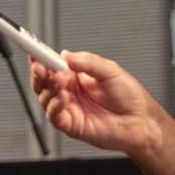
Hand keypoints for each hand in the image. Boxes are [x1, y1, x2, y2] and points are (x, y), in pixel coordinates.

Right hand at [31, 51, 167, 156]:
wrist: (140, 121)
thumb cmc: (128, 96)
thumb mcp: (110, 70)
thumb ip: (87, 62)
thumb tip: (65, 55)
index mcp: (74, 76)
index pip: (51, 65)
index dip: (40, 57)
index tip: (34, 50)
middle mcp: (68, 91)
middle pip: (42, 81)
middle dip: (38, 72)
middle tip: (40, 65)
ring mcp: (68, 108)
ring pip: (44, 97)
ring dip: (47, 87)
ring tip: (57, 79)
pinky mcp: (70, 125)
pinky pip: (54, 115)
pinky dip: (54, 105)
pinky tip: (62, 97)